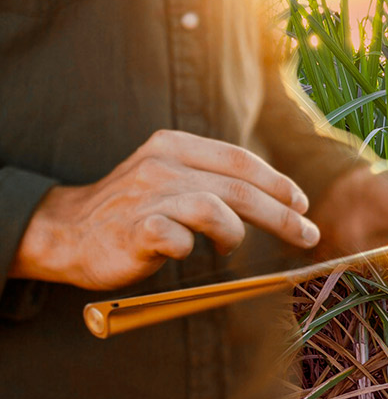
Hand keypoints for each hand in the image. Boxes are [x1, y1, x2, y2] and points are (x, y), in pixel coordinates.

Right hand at [10, 130, 320, 289]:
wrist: (69, 231)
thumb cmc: (131, 209)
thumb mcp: (170, 177)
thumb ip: (211, 180)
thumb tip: (272, 198)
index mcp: (175, 146)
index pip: (239, 160)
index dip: (277, 182)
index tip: (302, 203)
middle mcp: (163, 165)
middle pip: (239, 188)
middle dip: (282, 214)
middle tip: (306, 234)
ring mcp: (146, 197)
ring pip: (214, 209)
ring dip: (235, 233)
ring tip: (228, 247)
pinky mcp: (133, 230)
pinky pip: (174, 237)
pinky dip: (189, 247)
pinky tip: (185, 252)